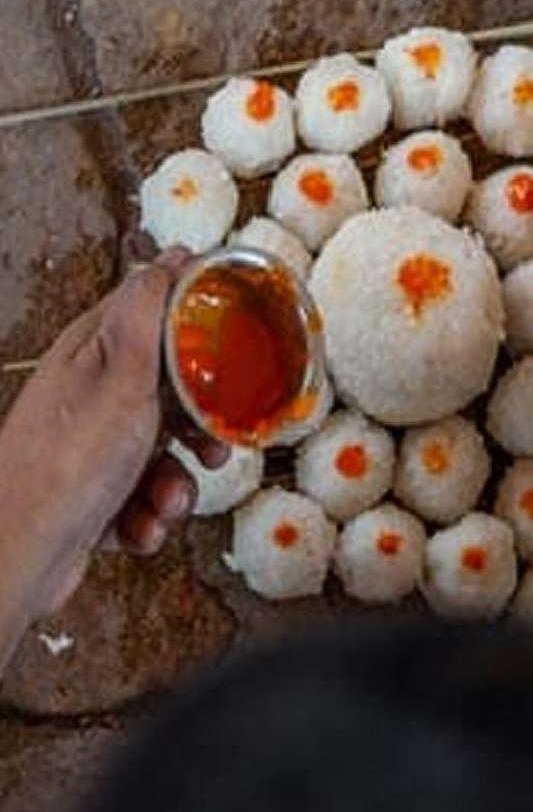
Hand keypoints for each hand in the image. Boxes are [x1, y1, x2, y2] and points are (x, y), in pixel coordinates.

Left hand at [0, 253, 225, 667]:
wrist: (21, 555)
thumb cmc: (65, 465)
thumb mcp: (121, 374)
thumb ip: (148, 312)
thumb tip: (173, 256)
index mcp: (95, 351)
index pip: (154, 311)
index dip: (198, 323)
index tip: (232, 341)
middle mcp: (92, 394)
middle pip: (171, 389)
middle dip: (201, 424)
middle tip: (212, 442)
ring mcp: (93, 446)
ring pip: (165, 452)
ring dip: (177, 484)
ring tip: (166, 500)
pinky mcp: (96, 494)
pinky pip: (147, 496)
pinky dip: (151, 516)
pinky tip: (139, 526)